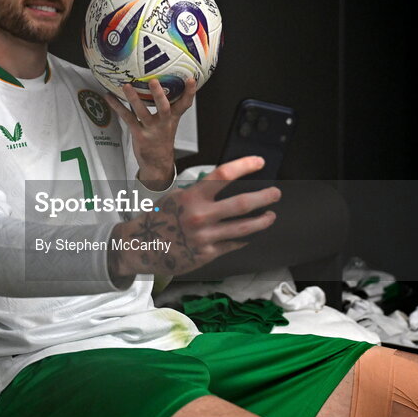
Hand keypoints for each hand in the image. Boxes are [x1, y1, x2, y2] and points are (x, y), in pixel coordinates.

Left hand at [105, 77, 196, 189]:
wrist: (157, 161)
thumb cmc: (162, 136)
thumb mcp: (171, 121)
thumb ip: (170, 103)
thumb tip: (165, 80)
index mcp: (173, 117)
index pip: (185, 104)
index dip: (189, 92)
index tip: (191, 79)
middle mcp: (164, 123)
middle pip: (164, 108)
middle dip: (159, 95)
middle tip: (154, 81)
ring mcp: (151, 129)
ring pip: (142, 112)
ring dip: (133, 98)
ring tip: (126, 86)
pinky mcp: (138, 134)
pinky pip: (127, 118)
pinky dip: (117, 106)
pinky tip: (109, 96)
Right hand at [108, 155, 279, 278]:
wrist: (143, 246)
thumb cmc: (161, 218)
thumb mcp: (177, 197)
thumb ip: (200, 191)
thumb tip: (225, 184)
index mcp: (192, 196)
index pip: (223, 175)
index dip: (245, 166)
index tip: (259, 162)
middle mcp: (200, 216)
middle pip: (241, 204)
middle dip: (264, 197)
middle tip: (275, 193)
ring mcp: (205, 236)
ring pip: (243, 227)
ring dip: (262, 220)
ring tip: (270, 216)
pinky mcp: (207, 253)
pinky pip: (233, 244)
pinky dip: (244, 238)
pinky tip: (250, 234)